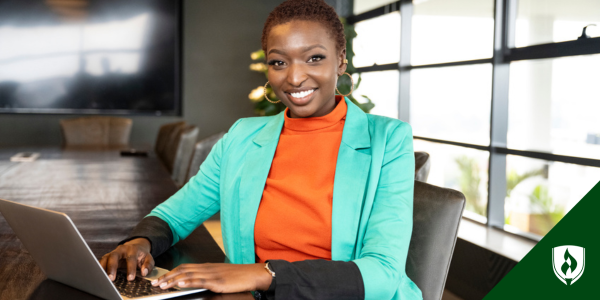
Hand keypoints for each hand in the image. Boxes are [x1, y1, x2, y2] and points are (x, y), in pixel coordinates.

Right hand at [99, 238, 153, 281]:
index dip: (130, 268)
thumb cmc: (142, 255)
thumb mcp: (148, 258)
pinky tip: (99, 275)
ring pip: (106, 258)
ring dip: (103, 268)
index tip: (130, 278)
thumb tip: (144, 272)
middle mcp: (121, 250)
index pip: (131, 258)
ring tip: (103, 278)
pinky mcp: (108, 257)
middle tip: (111, 278)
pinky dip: (99, 268)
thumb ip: (148, 265)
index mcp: (133, 249)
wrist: (136, 247)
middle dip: (112, 267)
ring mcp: (113, 252)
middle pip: (114, 256)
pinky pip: (102, 261)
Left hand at [151, 263, 272, 292]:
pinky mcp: (217, 281)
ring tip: (162, 285)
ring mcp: (212, 274)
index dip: (171, 273)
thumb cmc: (239, 276)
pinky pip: (200, 280)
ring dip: (173, 280)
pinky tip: (180, 284)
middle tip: (154, 284)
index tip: (160, 279)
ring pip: (188, 275)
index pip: (185, 268)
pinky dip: (188, 281)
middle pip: (183, 270)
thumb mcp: (220, 276)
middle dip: (167, 277)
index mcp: (207, 267)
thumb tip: (195, 282)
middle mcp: (207, 268)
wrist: (253, 274)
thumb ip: (208, 278)